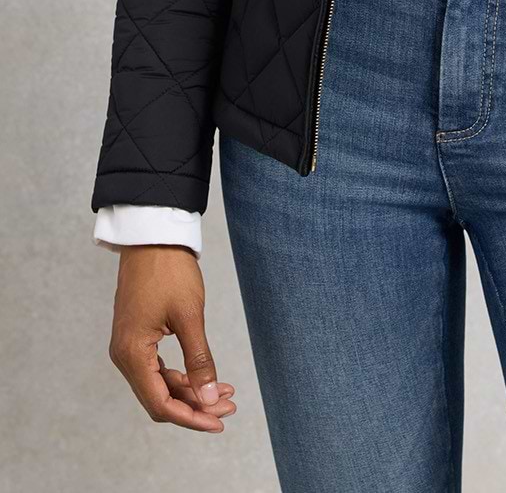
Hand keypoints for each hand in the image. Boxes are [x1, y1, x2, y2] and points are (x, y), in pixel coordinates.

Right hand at [108, 246, 236, 430]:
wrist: (153, 236)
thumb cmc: (169, 270)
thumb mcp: (189, 316)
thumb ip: (199, 361)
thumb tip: (208, 398)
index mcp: (132, 354)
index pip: (160, 403)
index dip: (190, 417)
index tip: (218, 421)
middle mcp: (124, 356)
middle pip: (160, 398)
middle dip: (195, 406)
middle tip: (229, 405)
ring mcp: (129, 346)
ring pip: (160, 384)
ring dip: (190, 391)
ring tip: (223, 391)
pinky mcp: (137, 337)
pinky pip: (158, 368)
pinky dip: (182, 374)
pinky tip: (205, 376)